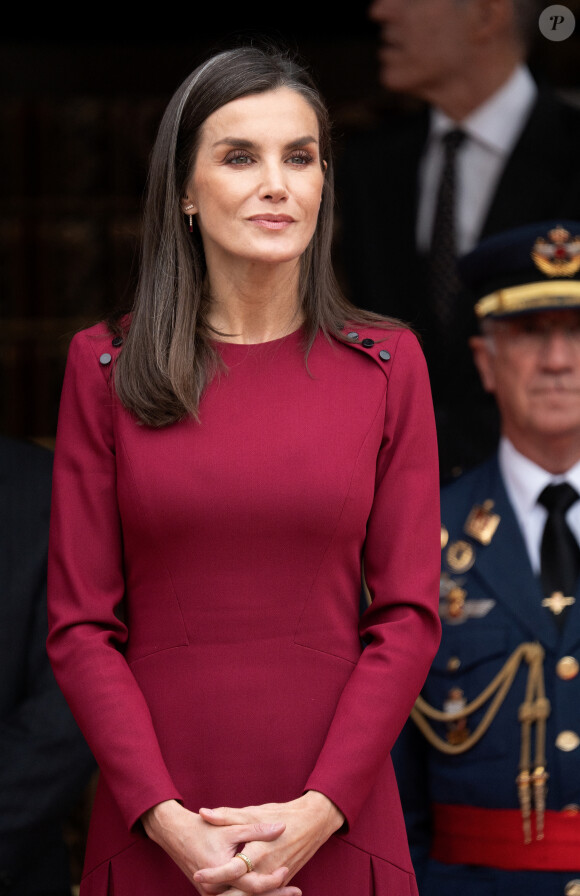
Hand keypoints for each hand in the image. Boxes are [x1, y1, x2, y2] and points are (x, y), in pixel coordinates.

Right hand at [142, 799, 299, 895]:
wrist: (176, 833)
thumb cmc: (203, 827)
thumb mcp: (231, 826)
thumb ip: (257, 830)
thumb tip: (281, 829)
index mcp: (221, 872)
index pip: (252, 884)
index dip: (271, 880)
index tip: (287, 870)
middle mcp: (215, 889)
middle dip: (274, 895)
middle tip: (296, 891)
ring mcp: (212, 893)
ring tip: (288, 892)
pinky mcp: (211, 893)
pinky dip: (250, 894)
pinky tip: (267, 890)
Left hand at [193, 791, 344, 891]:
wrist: (314, 822)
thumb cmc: (283, 813)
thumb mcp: (254, 811)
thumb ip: (228, 815)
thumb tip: (203, 813)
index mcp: (261, 851)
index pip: (233, 870)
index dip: (214, 874)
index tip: (198, 874)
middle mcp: (269, 869)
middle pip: (241, 891)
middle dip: (221, 893)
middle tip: (202, 885)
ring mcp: (277, 878)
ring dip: (233, 895)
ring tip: (214, 892)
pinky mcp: (282, 881)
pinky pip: (263, 894)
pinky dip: (249, 895)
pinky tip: (235, 892)